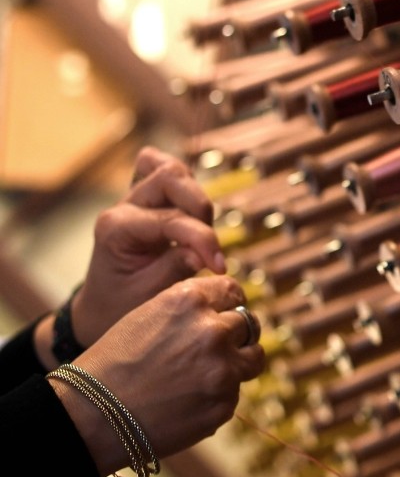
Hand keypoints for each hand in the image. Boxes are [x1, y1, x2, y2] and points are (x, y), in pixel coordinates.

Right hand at [53, 275, 264, 474]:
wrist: (92, 414)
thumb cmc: (113, 363)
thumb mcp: (148, 316)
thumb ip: (190, 311)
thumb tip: (226, 312)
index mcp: (189, 301)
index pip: (232, 291)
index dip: (231, 303)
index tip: (229, 312)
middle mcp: (212, 331)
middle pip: (248, 325)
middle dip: (237, 336)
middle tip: (217, 349)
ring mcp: (223, 369)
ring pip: (252, 360)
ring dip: (238, 364)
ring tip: (207, 375)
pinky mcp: (225, 404)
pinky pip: (233, 394)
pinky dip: (217, 397)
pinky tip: (187, 402)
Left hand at [72, 147, 225, 346]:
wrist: (102, 307)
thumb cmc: (121, 306)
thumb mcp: (147, 297)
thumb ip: (175, 269)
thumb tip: (204, 253)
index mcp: (117, 228)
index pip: (171, 219)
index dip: (203, 240)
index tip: (221, 267)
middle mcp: (123, 206)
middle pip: (170, 177)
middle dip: (201, 208)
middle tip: (210, 246)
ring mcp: (132, 198)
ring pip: (170, 169)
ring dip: (196, 196)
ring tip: (202, 232)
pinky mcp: (145, 198)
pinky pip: (160, 168)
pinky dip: (182, 181)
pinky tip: (192, 208)